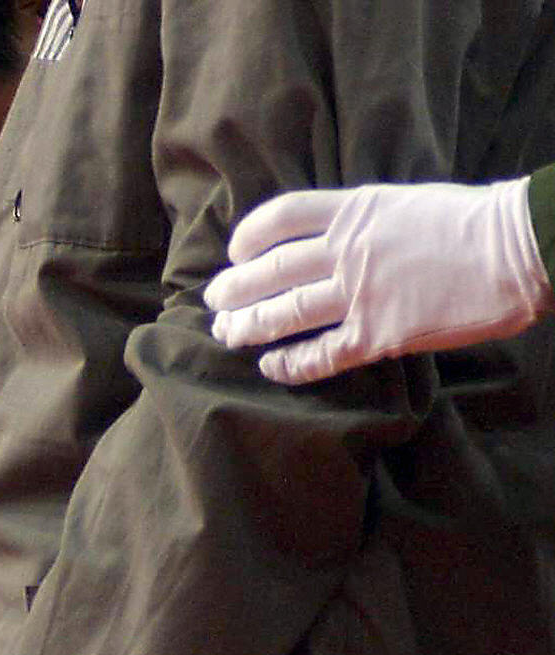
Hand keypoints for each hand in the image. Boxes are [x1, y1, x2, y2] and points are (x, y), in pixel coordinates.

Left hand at [207, 177, 554, 384]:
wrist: (524, 248)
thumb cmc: (473, 224)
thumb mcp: (406, 204)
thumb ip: (362, 223)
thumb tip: (329, 241)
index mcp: (356, 211)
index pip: (282, 217)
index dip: (250, 236)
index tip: (235, 253)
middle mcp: (348, 251)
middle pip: (271, 271)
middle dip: (235, 290)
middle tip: (215, 303)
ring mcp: (361, 294)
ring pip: (284, 314)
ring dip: (249, 327)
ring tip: (228, 334)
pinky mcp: (379, 334)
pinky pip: (319, 355)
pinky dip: (288, 364)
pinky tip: (270, 366)